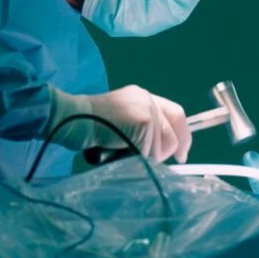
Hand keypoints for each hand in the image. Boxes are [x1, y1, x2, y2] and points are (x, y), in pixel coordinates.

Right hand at [46, 85, 191, 162]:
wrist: (74, 118)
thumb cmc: (89, 124)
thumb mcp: (121, 119)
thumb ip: (140, 126)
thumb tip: (160, 150)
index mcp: (144, 96)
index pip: (176, 114)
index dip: (183, 135)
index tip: (182, 154)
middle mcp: (149, 100)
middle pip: (172, 135)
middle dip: (163, 154)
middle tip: (148, 161)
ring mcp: (148, 109)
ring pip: (161, 148)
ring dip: (144, 158)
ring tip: (122, 151)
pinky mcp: (144, 122)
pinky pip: (149, 152)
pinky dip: (137, 158)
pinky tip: (120, 151)